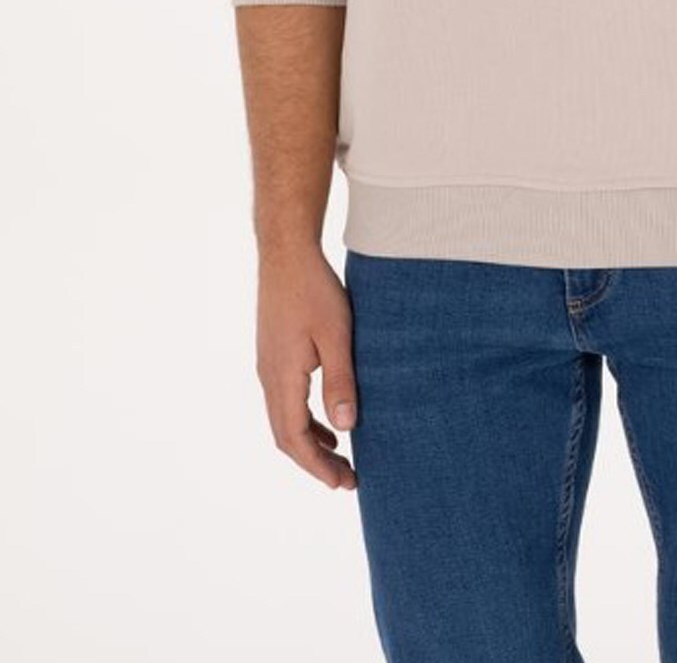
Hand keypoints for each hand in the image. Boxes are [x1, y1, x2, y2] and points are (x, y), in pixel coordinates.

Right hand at [255, 246, 358, 489]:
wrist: (286, 253)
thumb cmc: (315, 289)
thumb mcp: (336, 335)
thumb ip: (340, 380)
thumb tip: (346, 429)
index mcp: (282, 377)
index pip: (294, 439)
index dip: (318, 466)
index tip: (343, 483)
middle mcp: (269, 377)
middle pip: (285, 436)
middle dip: (315, 463)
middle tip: (347, 480)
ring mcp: (268, 366)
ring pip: (284, 420)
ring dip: (309, 443)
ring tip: (339, 459)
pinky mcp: (274, 354)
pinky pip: (285, 400)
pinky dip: (305, 421)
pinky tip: (327, 422)